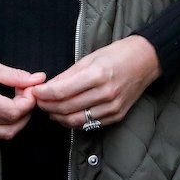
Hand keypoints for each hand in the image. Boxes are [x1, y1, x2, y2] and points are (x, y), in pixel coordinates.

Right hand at [0, 49, 45, 138]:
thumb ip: (15, 75)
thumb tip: (38, 79)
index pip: (13, 112)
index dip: (28, 101)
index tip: (29, 87)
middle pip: (12, 126)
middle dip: (26, 111)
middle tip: (26, 93)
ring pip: (5, 134)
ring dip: (18, 119)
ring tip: (17, 101)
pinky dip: (5, 124)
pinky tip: (5, 108)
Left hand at [30, 35, 160, 129]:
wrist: (145, 61)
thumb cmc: (115, 55)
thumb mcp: (88, 58)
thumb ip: (67, 75)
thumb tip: (47, 87)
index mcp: (97, 75)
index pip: (62, 91)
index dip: (44, 94)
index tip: (34, 92)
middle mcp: (106, 94)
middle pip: (67, 108)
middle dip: (47, 106)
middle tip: (37, 101)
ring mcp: (112, 107)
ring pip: (76, 121)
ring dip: (58, 117)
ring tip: (48, 109)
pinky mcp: (117, 116)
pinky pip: (89, 124)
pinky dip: (73, 121)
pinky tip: (65, 114)